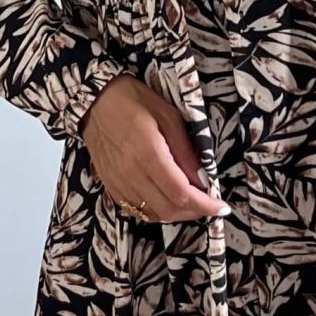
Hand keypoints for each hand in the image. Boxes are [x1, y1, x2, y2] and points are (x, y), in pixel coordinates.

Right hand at [79, 75, 230, 223]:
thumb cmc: (133, 101)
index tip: (221, 206)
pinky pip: (135, 210)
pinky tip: (166, 201)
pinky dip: (156, 211)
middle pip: (169, 209)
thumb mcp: (168, 116)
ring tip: (191, 204)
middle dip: (194, 212)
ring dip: (176, 214)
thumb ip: (185, 150)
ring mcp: (118, 182)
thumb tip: (203, 179)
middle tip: (209, 205)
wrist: (94, 100)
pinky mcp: (109, 185)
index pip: (181, 193)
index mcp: (148, 154)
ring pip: (152, 214)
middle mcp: (131, 174)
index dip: (204, 205)